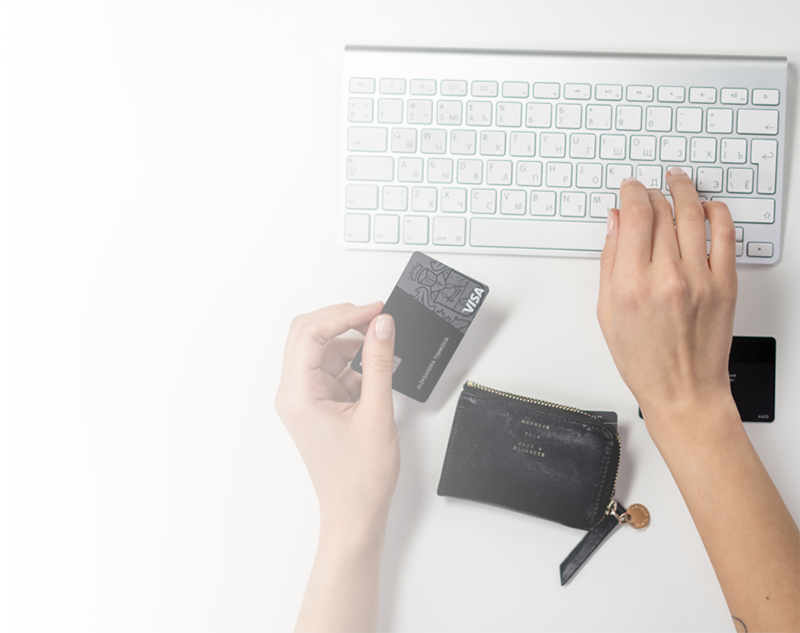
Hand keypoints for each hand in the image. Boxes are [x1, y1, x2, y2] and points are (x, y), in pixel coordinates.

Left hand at [275, 302, 398, 530]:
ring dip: (352, 344)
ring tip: (383, 348)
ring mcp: (306, 398)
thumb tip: (382, 325)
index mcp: (297, 395)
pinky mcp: (320, 404)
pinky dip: (356, 364)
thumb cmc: (359, 478)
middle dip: (343, 322)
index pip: (309, 334)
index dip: (343, 315)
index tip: (374, 311)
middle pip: (310, 335)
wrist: (356, 513)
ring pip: (324, 351)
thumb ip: (379, 362)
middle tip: (377, 318)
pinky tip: (377, 371)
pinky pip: (334, 369)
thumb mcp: (376, 412)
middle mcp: (294, 393)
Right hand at [597, 169, 737, 434]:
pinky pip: (725, 235)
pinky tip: (708, 207)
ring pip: (693, 215)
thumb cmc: (644, 361)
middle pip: (662, 212)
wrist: (684, 390)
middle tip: (648, 190)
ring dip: (684, 191)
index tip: (629, 189)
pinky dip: (717, 213)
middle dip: (652, 193)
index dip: (631, 193)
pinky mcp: (725, 284)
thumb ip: (609, 263)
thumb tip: (614, 224)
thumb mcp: (608, 312)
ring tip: (677, 181)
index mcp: (631, 284)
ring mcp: (700, 279)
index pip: (634, 216)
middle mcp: (666, 277)